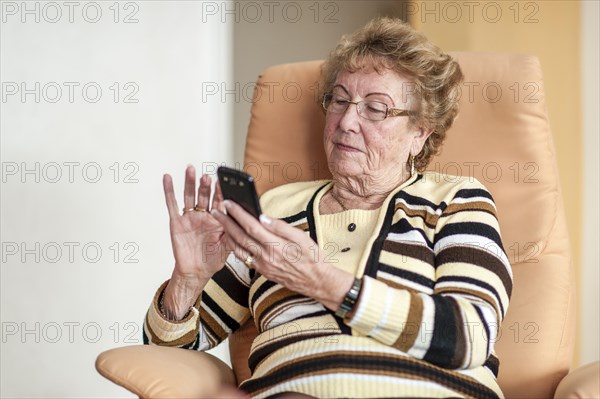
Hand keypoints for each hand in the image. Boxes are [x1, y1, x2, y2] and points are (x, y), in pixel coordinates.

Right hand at [163, 165, 227, 281]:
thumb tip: (242, 221)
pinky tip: (168, 178)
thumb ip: (233, 233)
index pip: (220, 201)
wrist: (196, 273)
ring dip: (190, 182)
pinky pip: (172, 204)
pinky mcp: (177, 222)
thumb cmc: (213, 260)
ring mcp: (189, 217)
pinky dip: (169, 191)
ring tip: (191, 169)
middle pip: (204, 195)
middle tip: (207, 175)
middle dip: (205, 185)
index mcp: (217, 219)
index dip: (220, 192)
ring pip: (189, 196)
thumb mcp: (228, 246)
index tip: (223, 181)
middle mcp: (203, 215)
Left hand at [211, 200, 352, 310]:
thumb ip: (281, 227)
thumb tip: (264, 217)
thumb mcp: (302, 238)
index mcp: (276, 246)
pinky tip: (233, 239)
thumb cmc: (312, 257)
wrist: (316, 281)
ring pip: (238, 249)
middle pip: (240, 237)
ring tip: (220, 222)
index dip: (237, 213)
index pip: (251, 226)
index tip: (228, 203)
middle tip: (216, 210)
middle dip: (226, 222)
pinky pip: (244, 258)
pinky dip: (235, 247)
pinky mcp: (262, 272)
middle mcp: (266, 257)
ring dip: (227, 234)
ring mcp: (263, 266)